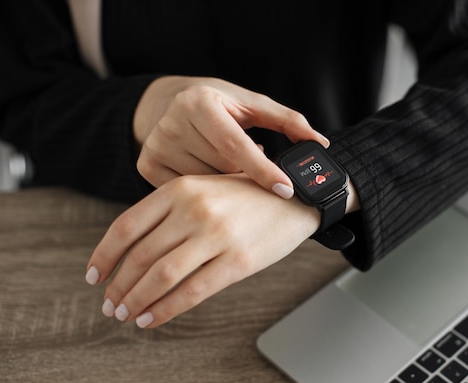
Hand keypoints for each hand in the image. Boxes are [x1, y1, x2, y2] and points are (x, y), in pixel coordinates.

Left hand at [84, 173, 320, 327]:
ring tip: (126, 315)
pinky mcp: (238, 261)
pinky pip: (192, 292)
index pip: (126, 227)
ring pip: (161, 276)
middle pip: (140, 256)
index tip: (93, 277)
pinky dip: (165, 310)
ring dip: (137, 300)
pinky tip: (152, 319)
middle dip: (119, 287)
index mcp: (180, 189)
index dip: (104, 256)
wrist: (296, 197)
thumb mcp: (204, 189)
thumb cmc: (248, 197)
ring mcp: (216, 235)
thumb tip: (133, 253)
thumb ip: (171, 212)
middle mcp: (194, 209)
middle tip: (110, 304)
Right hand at [134, 76, 329, 198]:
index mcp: (199, 103)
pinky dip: (206, 190)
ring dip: (227, 183)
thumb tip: (321, 142)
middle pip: (223, 169)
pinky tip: (210, 173)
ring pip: (207, 186)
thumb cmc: (220, 105)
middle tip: (258, 172)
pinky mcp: (146, 166)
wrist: (169, 103)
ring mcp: (156, 146)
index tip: (286, 190)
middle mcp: (172, 123)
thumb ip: (288, 121)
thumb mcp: (252, 105)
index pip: (236, 145)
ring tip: (228, 165)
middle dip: (246, 176)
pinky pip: (188, 194)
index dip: (263, 169)